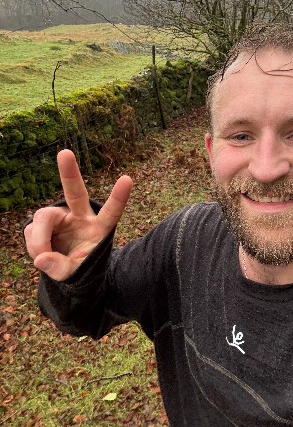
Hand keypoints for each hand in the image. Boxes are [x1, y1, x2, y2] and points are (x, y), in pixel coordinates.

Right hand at [24, 149, 132, 280]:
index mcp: (100, 228)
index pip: (111, 212)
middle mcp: (81, 216)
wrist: (66, 265)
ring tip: (42, 257)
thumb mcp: (74, 273)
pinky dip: (33, 245)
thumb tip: (41, 258)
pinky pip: (31, 229)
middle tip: (65, 153)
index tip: (127, 179)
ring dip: (38, 240)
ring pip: (43, 218)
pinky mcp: (45, 220)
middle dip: (69, 173)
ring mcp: (62, 216)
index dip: (118, 197)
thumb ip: (61, 268)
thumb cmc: (79, 266)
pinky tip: (40, 253)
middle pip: (76, 192)